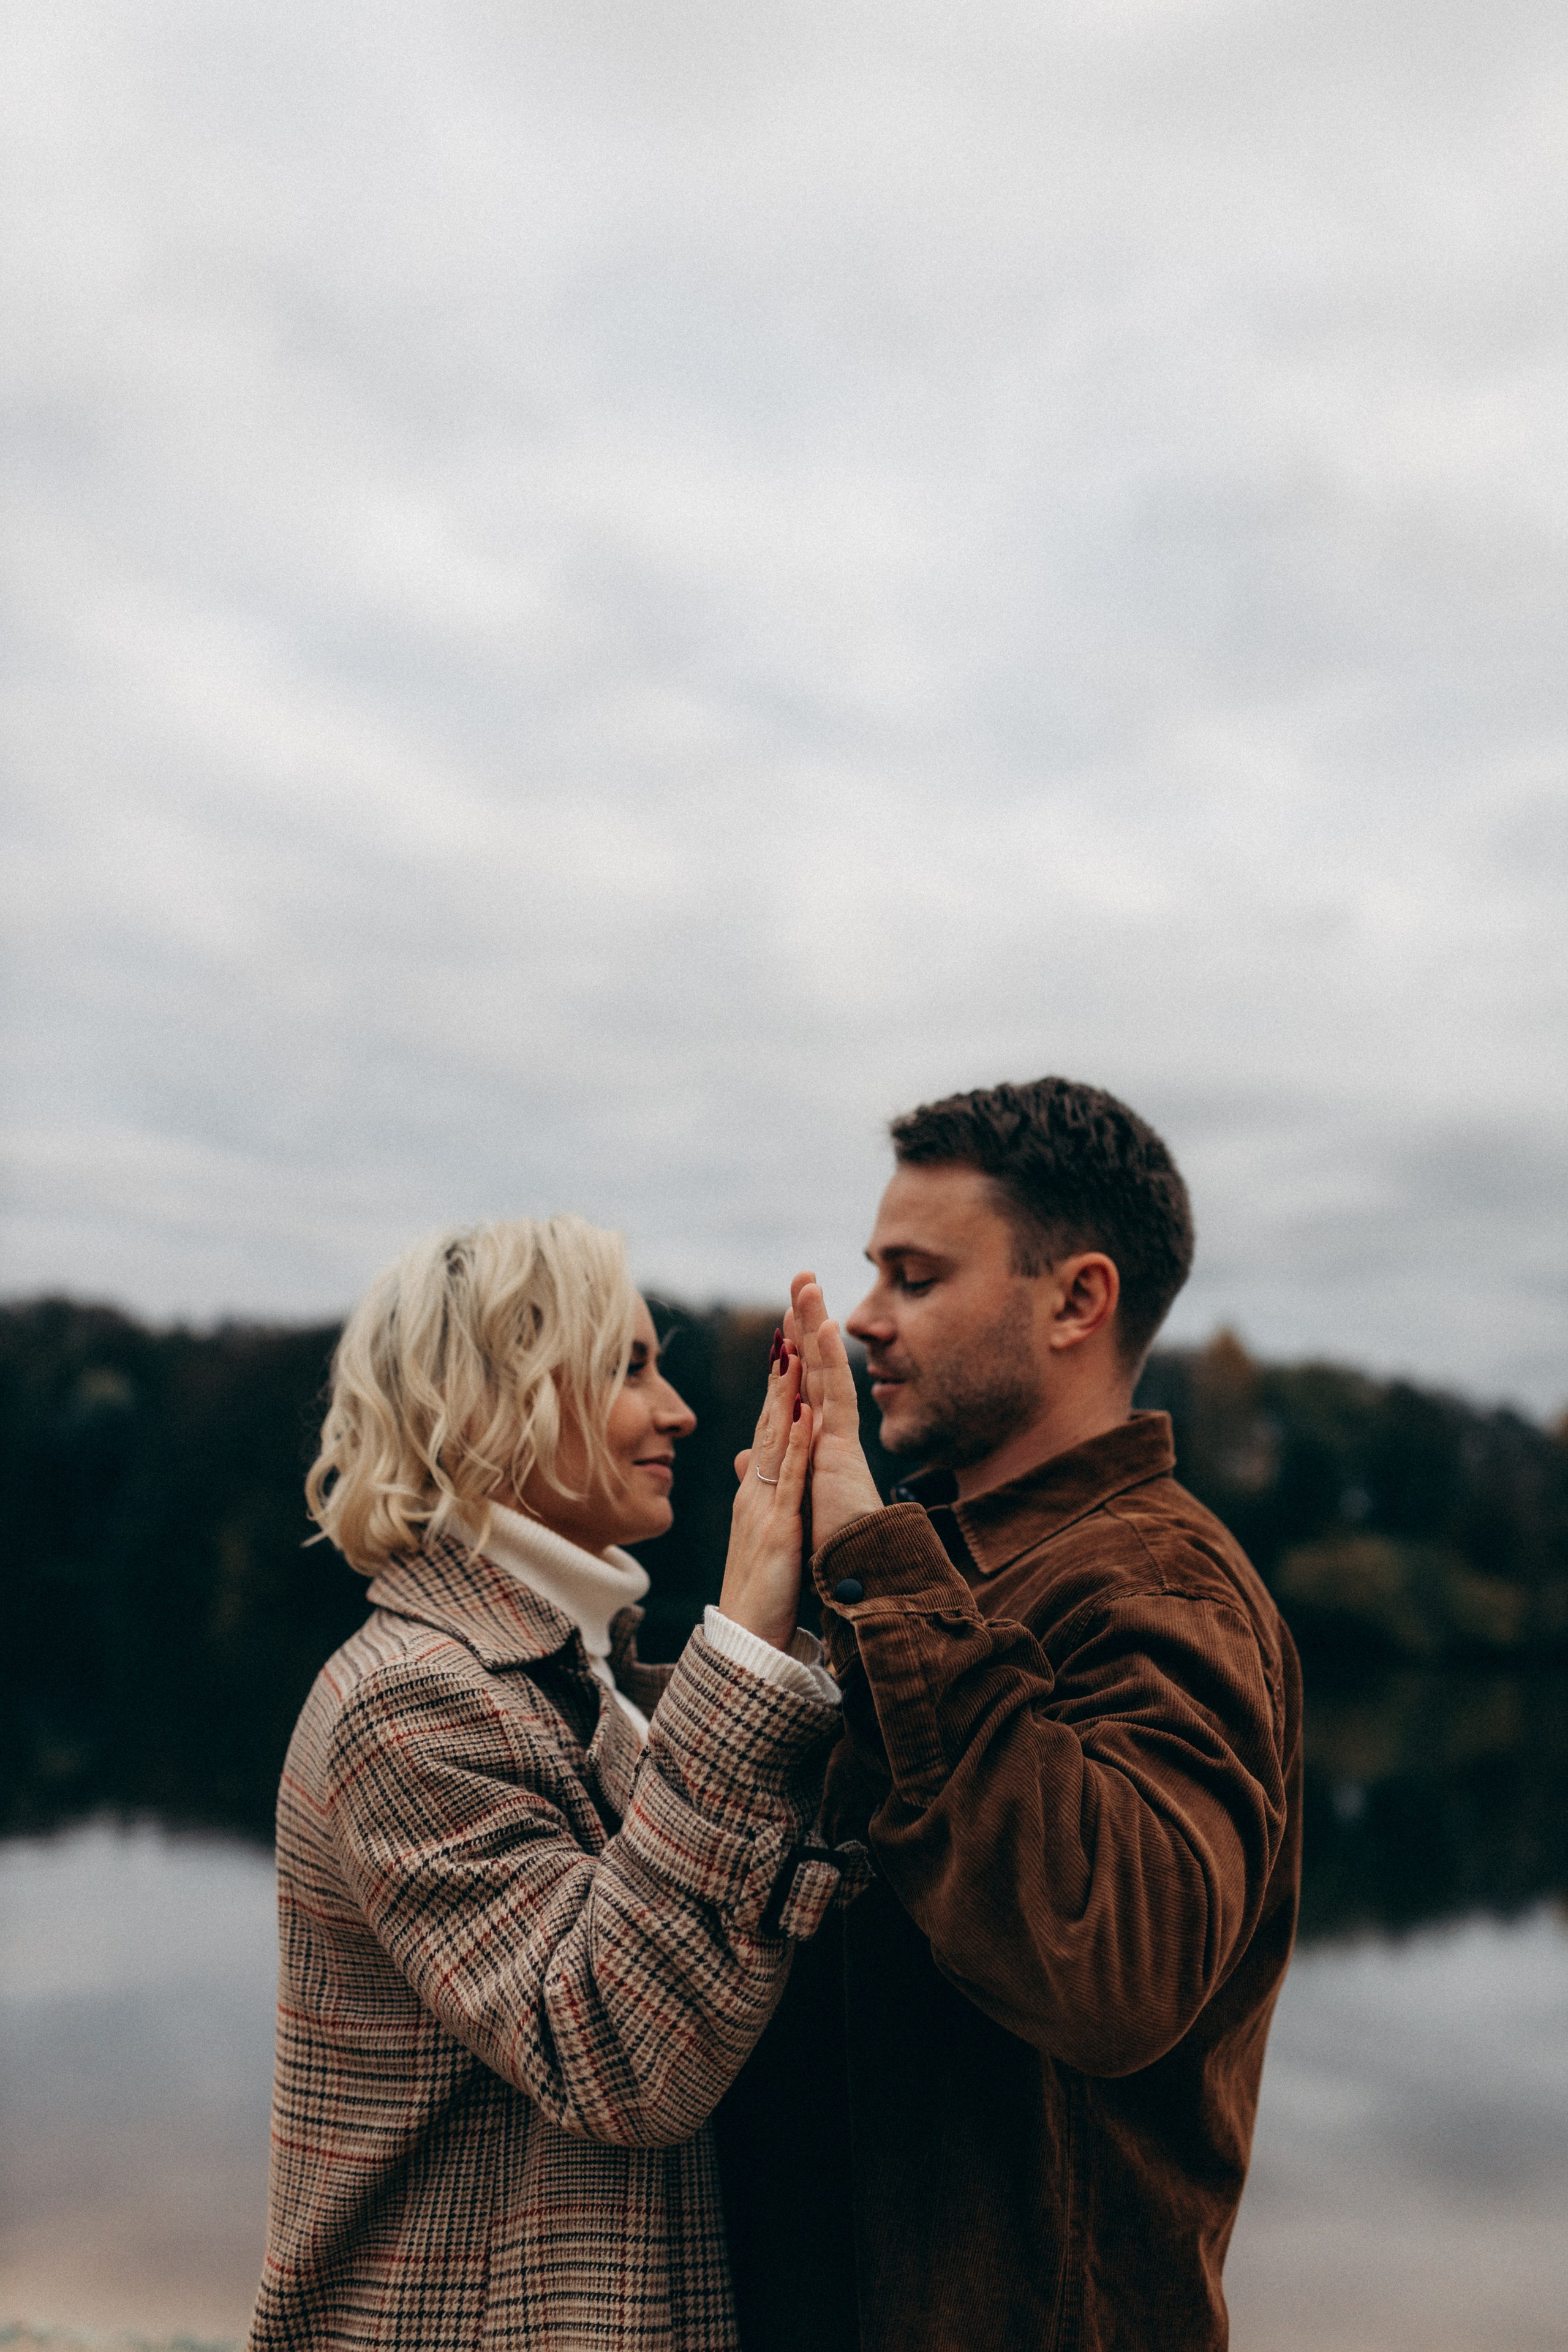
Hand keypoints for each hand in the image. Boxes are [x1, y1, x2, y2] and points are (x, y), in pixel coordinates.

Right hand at [717, 1336, 813, 1651]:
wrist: (748, 1639)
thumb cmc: (760, 1589)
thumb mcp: (760, 1531)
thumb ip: (758, 1491)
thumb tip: (748, 1460)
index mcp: (758, 1489)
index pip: (770, 1421)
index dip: (779, 1378)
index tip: (789, 1335)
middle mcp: (757, 1489)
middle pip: (769, 1415)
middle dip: (782, 1365)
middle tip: (790, 1314)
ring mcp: (764, 1506)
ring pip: (775, 1437)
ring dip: (785, 1391)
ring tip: (795, 1346)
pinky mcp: (777, 1529)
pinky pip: (787, 1480)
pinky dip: (794, 1445)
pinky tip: (802, 1414)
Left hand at [789, 1274, 882, 1550]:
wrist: (846, 1573)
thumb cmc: (820, 1544)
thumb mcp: (782, 1500)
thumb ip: (769, 1471)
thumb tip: (746, 1455)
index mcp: (809, 1443)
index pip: (796, 1385)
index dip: (788, 1349)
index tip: (781, 1315)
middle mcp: (826, 1433)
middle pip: (813, 1366)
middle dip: (805, 1322)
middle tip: (801, 1277)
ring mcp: (836, 1437)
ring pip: (825, 1369)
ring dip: (816, 1325)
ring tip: (808, 1285)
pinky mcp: (842, 1447)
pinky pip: (836, 1394)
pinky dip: (830, 1360)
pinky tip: (825, 1327)